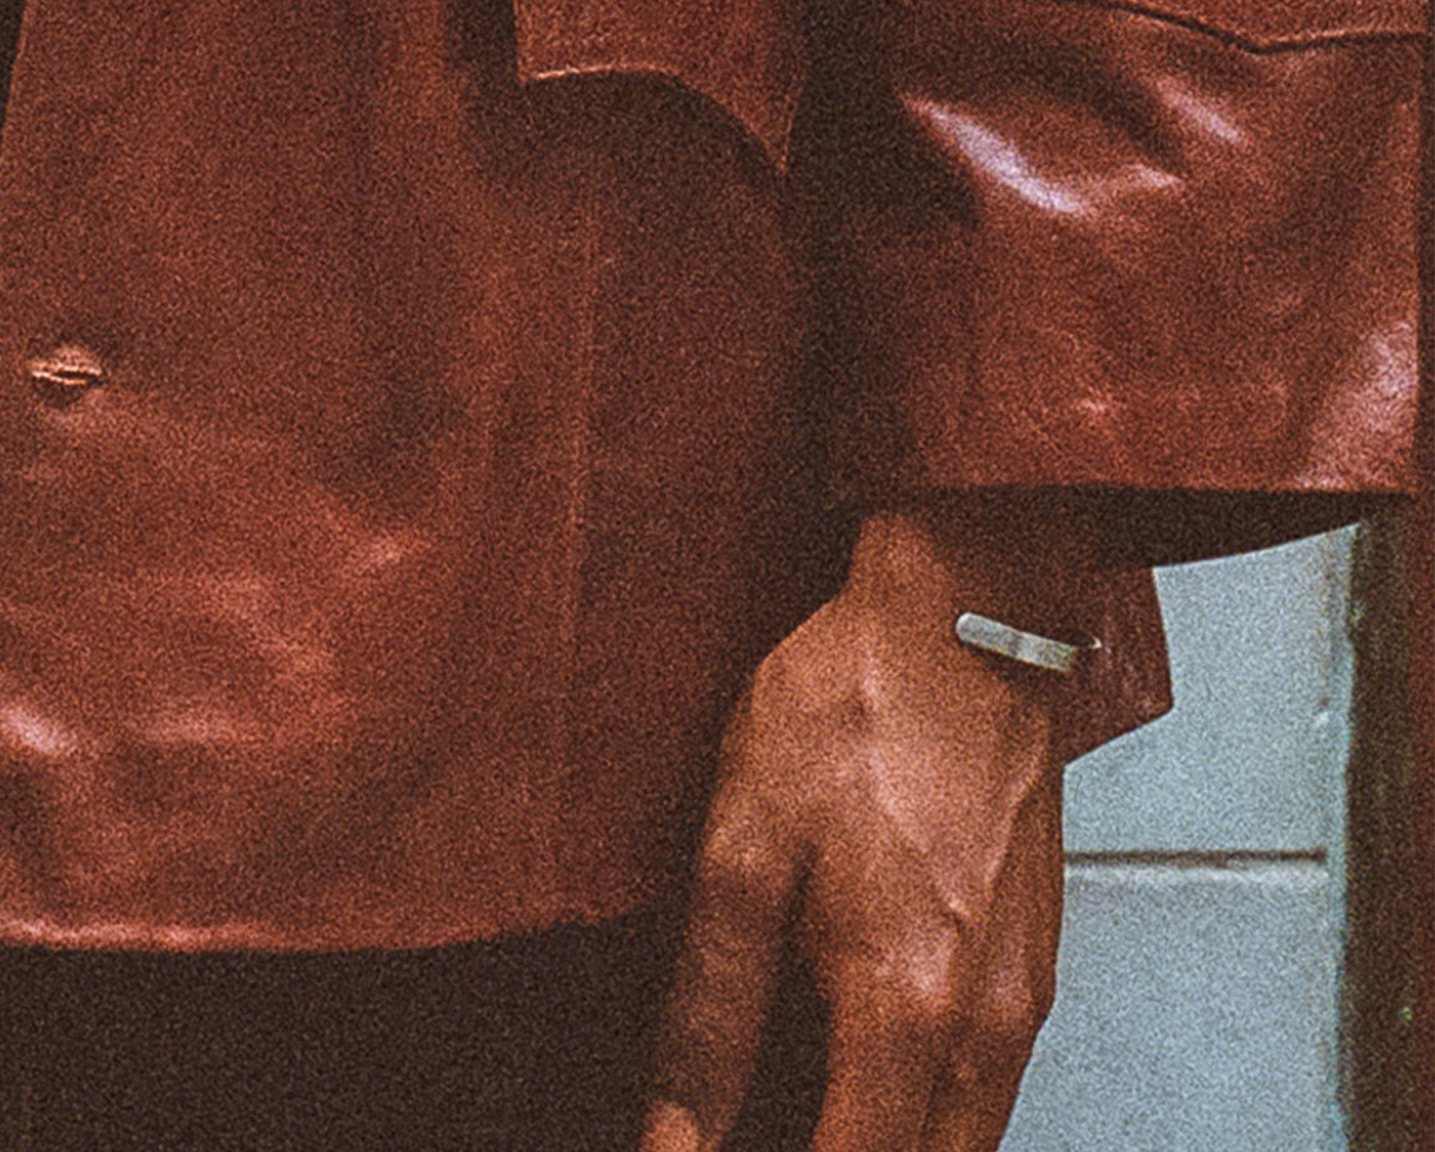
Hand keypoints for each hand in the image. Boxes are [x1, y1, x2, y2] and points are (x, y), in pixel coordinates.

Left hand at [641, 502, 1099, 1151]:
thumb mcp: (741, 849)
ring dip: (879, 1140)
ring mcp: (1025, 1004)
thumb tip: (671, 1139)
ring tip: (796, 1100)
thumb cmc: (852, 710)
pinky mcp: (1037, 967)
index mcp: (904, 1015)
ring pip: (957, 1144)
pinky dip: (919, 1111)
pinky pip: (982, 1090)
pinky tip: (851, 1067)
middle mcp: (985, 1033)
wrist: (968, 611)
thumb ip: (708, 1014)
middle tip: (741, 1126)